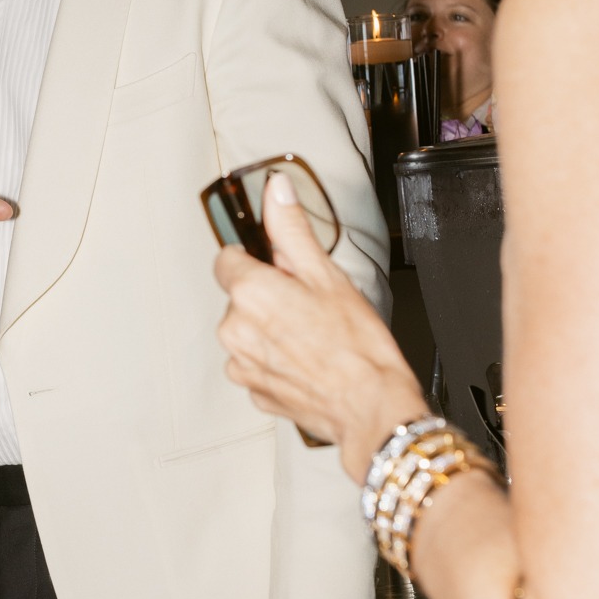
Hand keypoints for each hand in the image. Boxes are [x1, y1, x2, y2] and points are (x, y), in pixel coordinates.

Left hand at [215, 173, 424, 479]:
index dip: (257, 260)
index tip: (281, 269)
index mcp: (249, 293)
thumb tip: (276, 191)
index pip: (227, 258)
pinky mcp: (254, 391)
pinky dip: (277, 361)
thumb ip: (291, 228)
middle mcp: (235, 329)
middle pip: (241, 296)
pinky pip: (258, 364)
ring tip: (313, 337)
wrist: (371, 407)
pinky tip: (308, 361)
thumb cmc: (356, 346)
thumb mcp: (326, 273)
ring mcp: (242, 364)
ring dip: (271, 330)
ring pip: (248, 331)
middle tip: (309, 306)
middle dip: (269, 296)